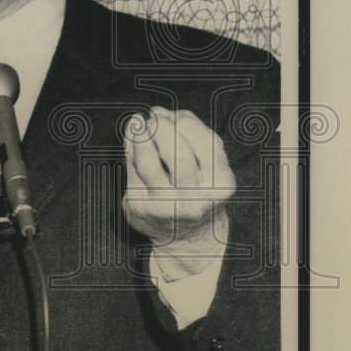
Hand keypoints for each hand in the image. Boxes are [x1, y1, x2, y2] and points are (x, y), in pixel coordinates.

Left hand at [122, 107, 235, 261]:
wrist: (188, 238)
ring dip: (141, 136)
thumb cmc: (199, 189)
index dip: (185, 122)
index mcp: (220, 184)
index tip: (173, 115)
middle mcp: (195, 199)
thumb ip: (194, 134)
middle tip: (154, 117)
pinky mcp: (141, 208)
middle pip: (177, 154)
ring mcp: (166, 206)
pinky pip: (132, 171)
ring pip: (149, 163)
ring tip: (138, 123)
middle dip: (162, 128)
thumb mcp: (211, 165)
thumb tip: (160, 112)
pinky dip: (130, 148)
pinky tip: (132, 136)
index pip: (205, 143)